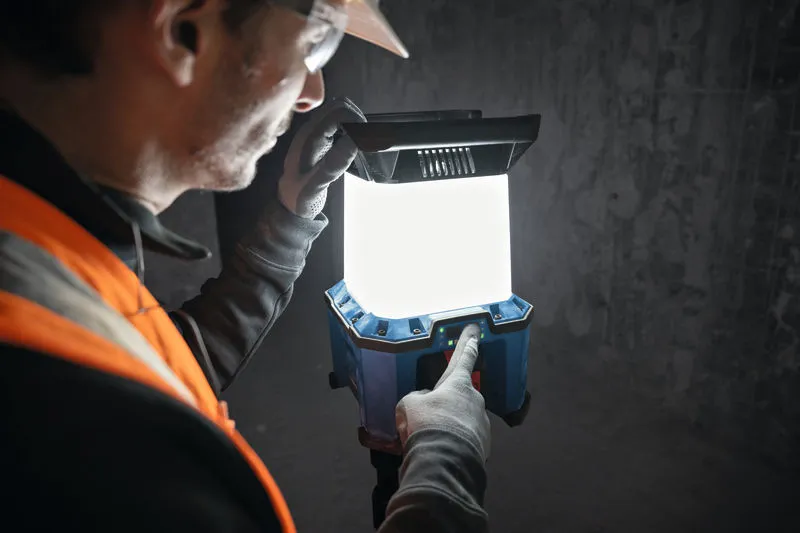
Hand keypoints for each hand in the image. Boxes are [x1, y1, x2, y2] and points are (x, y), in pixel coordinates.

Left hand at [278, 97, 365, 218]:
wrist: (287, 202)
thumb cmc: (299, 197)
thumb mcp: (315, 186)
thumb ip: (334, 164)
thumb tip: (354, 142)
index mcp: (308, 138)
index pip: (337, 112)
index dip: (355, 122)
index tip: (363, 139)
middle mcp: (310, 130)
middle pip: (339, 106)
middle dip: (356, 120)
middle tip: (363, 141)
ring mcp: (314, 132)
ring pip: (339, 112)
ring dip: (353, 123)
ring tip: (358, 143)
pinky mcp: (320, 137)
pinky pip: (337, 122)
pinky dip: (349, 128)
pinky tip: (350, 145)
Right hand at [395, 324, 490, 461]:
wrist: (444, 462)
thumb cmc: (426, 425)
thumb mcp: (409, 404)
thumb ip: (419, 397)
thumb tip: (426, 401)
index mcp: (458, 384)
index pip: (464, 357)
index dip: (467, 343)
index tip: (476, 330)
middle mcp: (475, 399)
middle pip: (460, 395)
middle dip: (447, 402)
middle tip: (430, 416)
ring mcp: (482, 422)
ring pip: (463, 418)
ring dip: (451, 424)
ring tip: (433, 439)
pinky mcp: (485, 444)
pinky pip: (467, 438)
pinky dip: (456, 442)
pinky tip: (442, 451)